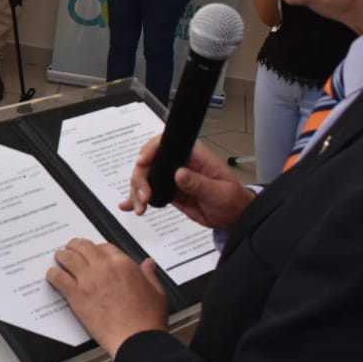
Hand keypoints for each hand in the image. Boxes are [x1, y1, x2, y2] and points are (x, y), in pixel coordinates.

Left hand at [46, 240, 167, 355]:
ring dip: (62, 256)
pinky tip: (52, 275)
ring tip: (59, 258)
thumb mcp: (157, 292)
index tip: (94, 253)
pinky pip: (59, 278)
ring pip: (68, 258)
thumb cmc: (147, 319)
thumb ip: (149, 275)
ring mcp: (89, 280)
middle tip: (70, 249)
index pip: (105, 247)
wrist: (136, 339)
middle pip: (83, 246)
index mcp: (124, 264)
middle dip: (75, 246)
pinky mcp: (77, 295)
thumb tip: (148, 264)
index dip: (97, 249)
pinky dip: (53, 274)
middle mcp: (104, 267)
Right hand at [122, 137, 254, 229]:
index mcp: (194, 155)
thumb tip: (179, 173)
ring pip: (144, 177)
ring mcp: (171, 177)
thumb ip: (199, 183)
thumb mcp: (220, 193)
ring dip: (137, 191)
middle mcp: (179, 163)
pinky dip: (136, 198)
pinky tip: (128, 204)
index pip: (165, 144)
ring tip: (140, 206)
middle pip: (148, 162)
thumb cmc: (234, 201)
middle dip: (140, 179)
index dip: (150, 150)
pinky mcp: (168, 190)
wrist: (234, 217)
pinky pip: (148, 191)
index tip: (143, 162)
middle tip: (144, 196)